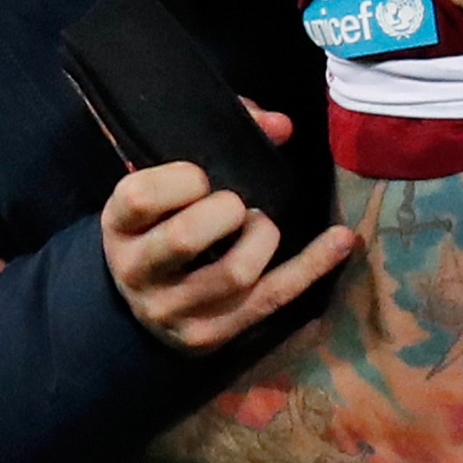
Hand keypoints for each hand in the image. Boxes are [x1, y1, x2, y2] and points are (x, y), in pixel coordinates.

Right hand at [102, 108, 356, 352]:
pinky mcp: (211, 336)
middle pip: (187, 237)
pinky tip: (343, 239)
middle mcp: (138, 272)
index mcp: (119, 226)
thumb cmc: (164, 220)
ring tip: (259, 225)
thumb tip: (281, 126)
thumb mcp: (166, 179)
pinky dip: (313, 265)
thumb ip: (220, 136)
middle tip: (235, 205)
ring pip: (235, 273)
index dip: (180, 178)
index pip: (141, 196)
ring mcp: (173, 311)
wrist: (141, 300)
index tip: (199, 177)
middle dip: (226, 209)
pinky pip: (273, 298)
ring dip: (263, 236)